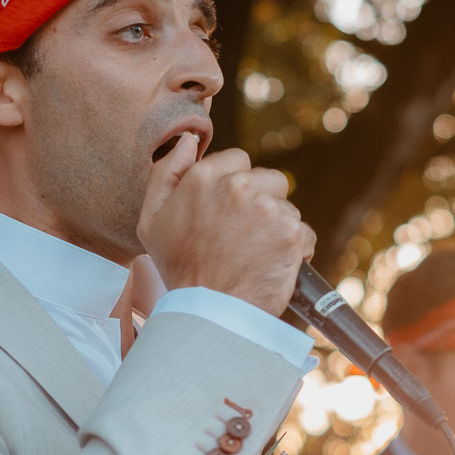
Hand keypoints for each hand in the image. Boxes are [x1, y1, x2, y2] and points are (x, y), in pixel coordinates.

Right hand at [137, 133, 314, 316]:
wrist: (210, 313)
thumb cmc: (180, 269)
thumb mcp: (151, 220)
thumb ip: (165, 173)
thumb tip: (188, 141)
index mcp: (203, 177)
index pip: (238, 159)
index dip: (234, 187)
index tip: (227, 214)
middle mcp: (237, 185)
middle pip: (269, 179)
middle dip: (261, 203)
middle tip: (242, 237)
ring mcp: (267, 208)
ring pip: (286, 207)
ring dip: (277, 228)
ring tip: (254, 255)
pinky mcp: (291, 231)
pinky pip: (303, 233)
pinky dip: (294, 251)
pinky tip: (271, 266)